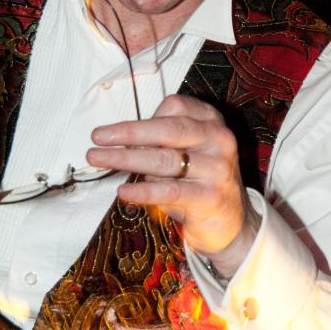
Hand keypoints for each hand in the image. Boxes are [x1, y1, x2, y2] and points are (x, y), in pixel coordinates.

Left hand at [88, 94, 259, 279]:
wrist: (232, 223)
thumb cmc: (200, 182)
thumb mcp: (185, 153)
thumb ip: (159, 143)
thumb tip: (120, 141)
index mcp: (211, 121)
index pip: (175, 106)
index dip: (142, 118)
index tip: (116, 132)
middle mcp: (219, 139)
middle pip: (168, 128)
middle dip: (128, 132)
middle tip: (97, 137)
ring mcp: (217, 168)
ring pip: (165, 159)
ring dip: (126, 158)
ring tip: (99, 159)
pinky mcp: (211, 197)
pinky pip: (170, 191)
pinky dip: (143, 191)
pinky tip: (122, 191)